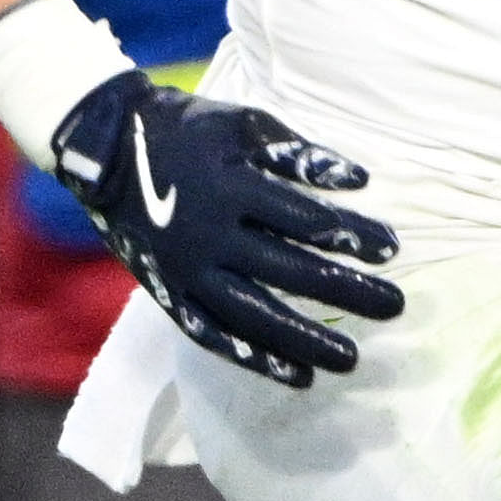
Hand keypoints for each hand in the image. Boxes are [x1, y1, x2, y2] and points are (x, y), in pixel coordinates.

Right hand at [49, 67, 404, 385]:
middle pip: (288, 271)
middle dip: (346, 291)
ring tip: (350, 360)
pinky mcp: (171, 293)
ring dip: (304, 340)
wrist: (107, 150)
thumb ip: (300, 154)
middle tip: (394, 306)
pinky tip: (297, 376)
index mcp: (232, 187)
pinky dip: (255, 358)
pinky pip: (213, 334)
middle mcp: (210, 235)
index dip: (351, 234)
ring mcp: (188, 270)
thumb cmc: (191, 131)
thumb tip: (359, 181)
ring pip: (253, 314)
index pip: (305, 219)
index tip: (392, 249)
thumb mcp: (245, 124)